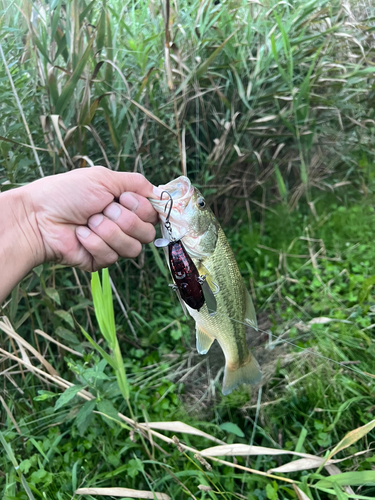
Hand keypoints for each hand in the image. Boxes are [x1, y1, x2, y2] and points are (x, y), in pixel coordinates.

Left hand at [22, 166, 159, 271]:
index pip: (154, 214)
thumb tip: (161, 193)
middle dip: (124, 219)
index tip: (123, 198)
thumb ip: (136, 183)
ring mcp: (113, 245)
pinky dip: (94, 242)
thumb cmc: (67, 193)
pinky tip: (80, 234)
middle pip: (147, 233)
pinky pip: (112, 257)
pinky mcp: (100, 260)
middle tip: (102, 209)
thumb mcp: (104, 178)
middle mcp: (123, 225)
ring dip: (108, 231)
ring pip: (133, 248)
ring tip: (88, 222)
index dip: (143, 208)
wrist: (39, 216)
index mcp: (126, 205)